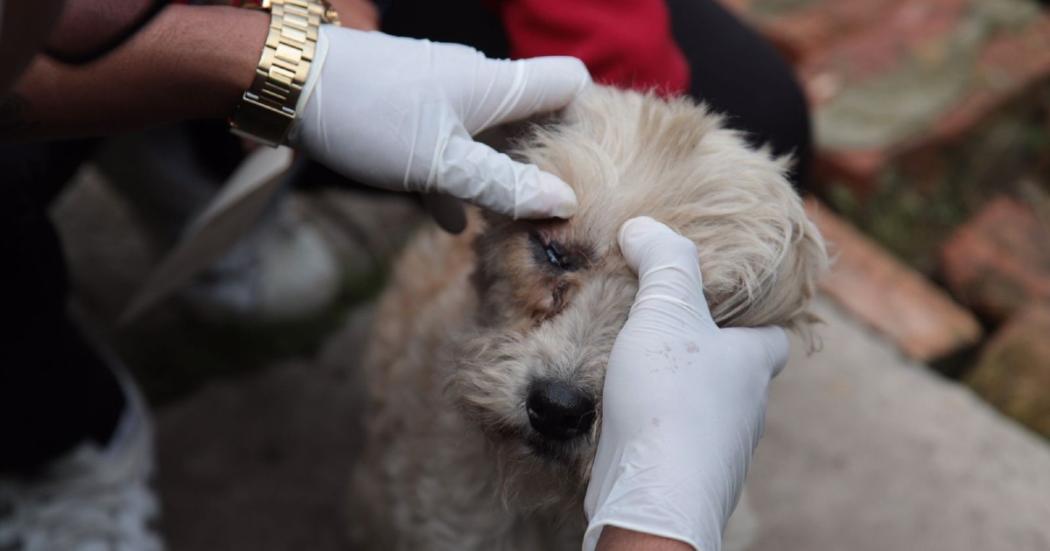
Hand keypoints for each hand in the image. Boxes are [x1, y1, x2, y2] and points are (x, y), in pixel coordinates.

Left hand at [290, 26, 589, 223]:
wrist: (288, 82)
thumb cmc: (370, 117)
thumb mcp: (440, 164)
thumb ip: (502, 186)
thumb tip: (564, 202)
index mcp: (495, 85)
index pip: (569, 82)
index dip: (589, 116)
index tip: (590, 165)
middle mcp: (475, 80)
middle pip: (532, 111)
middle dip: (543, 158)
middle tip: (551, 208)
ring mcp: (441, 92)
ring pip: (489, 132)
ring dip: (499, 171)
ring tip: (507, 220)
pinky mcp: (410, 106)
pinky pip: (450, 142)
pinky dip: (457, 174)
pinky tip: (451, 217)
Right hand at [584, 217, 789, 550]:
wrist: (653, 494)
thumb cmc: (670, 399)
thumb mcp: (666, 311)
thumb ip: (662, 263)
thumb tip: (644, 227)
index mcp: (751, 365)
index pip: (773, 339)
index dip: (758, 319)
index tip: (732, 305)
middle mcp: (745, 410)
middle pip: (737, 375)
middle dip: (710, 356)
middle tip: (668, 332)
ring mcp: (719, 449)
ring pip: (706, 411)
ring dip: (681, 393)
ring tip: (638, 372)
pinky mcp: (686, 476)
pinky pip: (677, 442)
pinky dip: (658, 427)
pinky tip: (625, 418)